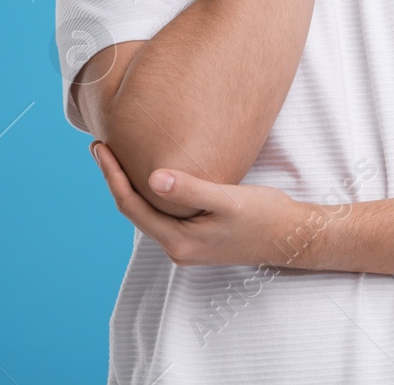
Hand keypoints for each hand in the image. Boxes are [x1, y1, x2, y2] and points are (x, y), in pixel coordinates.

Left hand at [91, 140, 322, 268]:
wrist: (294, 237)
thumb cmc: (266, 216)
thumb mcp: (229, 200)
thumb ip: (191, 190)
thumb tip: (152, 178)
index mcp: (179, 241)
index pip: (132, 205)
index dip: (112, 175)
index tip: (100, 146)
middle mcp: (177, 248)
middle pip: (134, 210)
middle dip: (116, 178)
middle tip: (102, 145)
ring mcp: (187, 245)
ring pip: (148, 212)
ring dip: (132, 185)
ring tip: (120, 157)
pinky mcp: (198, 237)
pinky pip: (164, 214)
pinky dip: (152, 193)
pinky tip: (153, 177)